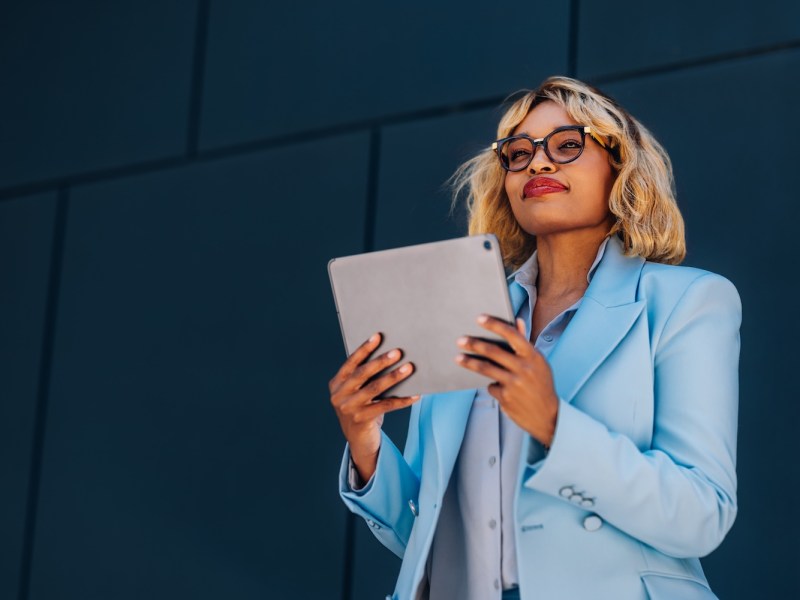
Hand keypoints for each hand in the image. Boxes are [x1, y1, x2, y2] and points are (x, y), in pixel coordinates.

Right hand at [329, 332, 419, 481]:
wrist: (359, 440)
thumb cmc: (362, 409)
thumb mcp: (358, 392)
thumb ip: (365, 378)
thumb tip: (391, 357)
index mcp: (336, 384)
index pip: (351, 362)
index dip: (364, 349)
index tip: (378, 336)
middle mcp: (339, 395)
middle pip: (362, 374)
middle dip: (381, 361)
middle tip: (398, 352)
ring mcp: (348, 409)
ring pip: (374, 389)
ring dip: (393, 377)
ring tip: (408, 368)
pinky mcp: (361, 420)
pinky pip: (385, 406)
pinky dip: (402, 400)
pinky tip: (415, 395)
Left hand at [455, 315, 558, 446]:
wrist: (548, 416)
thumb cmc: (541, 384)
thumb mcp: (538, 362)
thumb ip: (525, 342)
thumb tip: (517, 320)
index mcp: (533, 356)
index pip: (512, 335)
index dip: (494, 325)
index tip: (479, 318)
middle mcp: (524, 368)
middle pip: (493, 352)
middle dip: (474, 344)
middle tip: (460, 340)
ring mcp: (514, 384)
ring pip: (486, 369)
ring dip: (469, 363)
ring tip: (457, 358)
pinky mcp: (506, 398)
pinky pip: (491, 386)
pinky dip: (492, 385)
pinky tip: (499, 389)